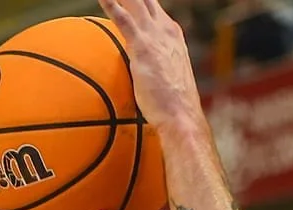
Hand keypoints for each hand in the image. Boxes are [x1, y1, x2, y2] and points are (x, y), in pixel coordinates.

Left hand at [97, 0, 204, 131]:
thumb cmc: (173, 106)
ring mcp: (155, 36)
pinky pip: (123, 19)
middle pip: (145, 1)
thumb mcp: (166, 81)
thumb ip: (154, 71)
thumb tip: (144, 77)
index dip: (142, 2)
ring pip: (136, 2)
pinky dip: (111, 5)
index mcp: (173, 36)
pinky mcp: (143, 46)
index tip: (130, 2)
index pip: (154, 10)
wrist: (181, 115)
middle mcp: (166, 30)